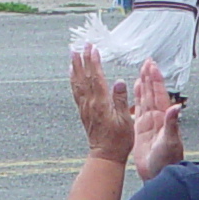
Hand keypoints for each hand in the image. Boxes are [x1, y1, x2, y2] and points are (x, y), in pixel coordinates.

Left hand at [69, 45, 135, 163]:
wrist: (105, 154)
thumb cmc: (119, 139)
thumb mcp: (125, 121)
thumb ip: (121, 100)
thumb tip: (119, 82)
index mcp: (101, 103)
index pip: (96, 77)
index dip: (94, 61)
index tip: (93, 48)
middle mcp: (90, 102)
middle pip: (84, 76)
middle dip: (82, 59)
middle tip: (81, 45)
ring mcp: (85, 106)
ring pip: (77, 82)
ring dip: (75, 66)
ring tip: (73, 53)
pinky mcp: (83, 111)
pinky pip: (76, 91)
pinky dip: (73, 79)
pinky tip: (72, 73)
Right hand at [131, 56, 183, 180]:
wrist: (159, 175)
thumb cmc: (167, 161)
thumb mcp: (170, 142)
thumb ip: (172, 124)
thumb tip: (176, 107)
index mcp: (163, 118)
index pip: (159, 94)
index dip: (156, 79)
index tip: (152, 65)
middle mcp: (157, 118)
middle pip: (153, 92)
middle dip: (150, 77)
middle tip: (147, 62)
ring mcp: (150, 123)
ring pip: (146, 99)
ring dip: (144, 85)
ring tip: (142, 72)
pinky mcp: (141, 129)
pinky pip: (138, 109)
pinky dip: (137, 98)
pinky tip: (136, 90)